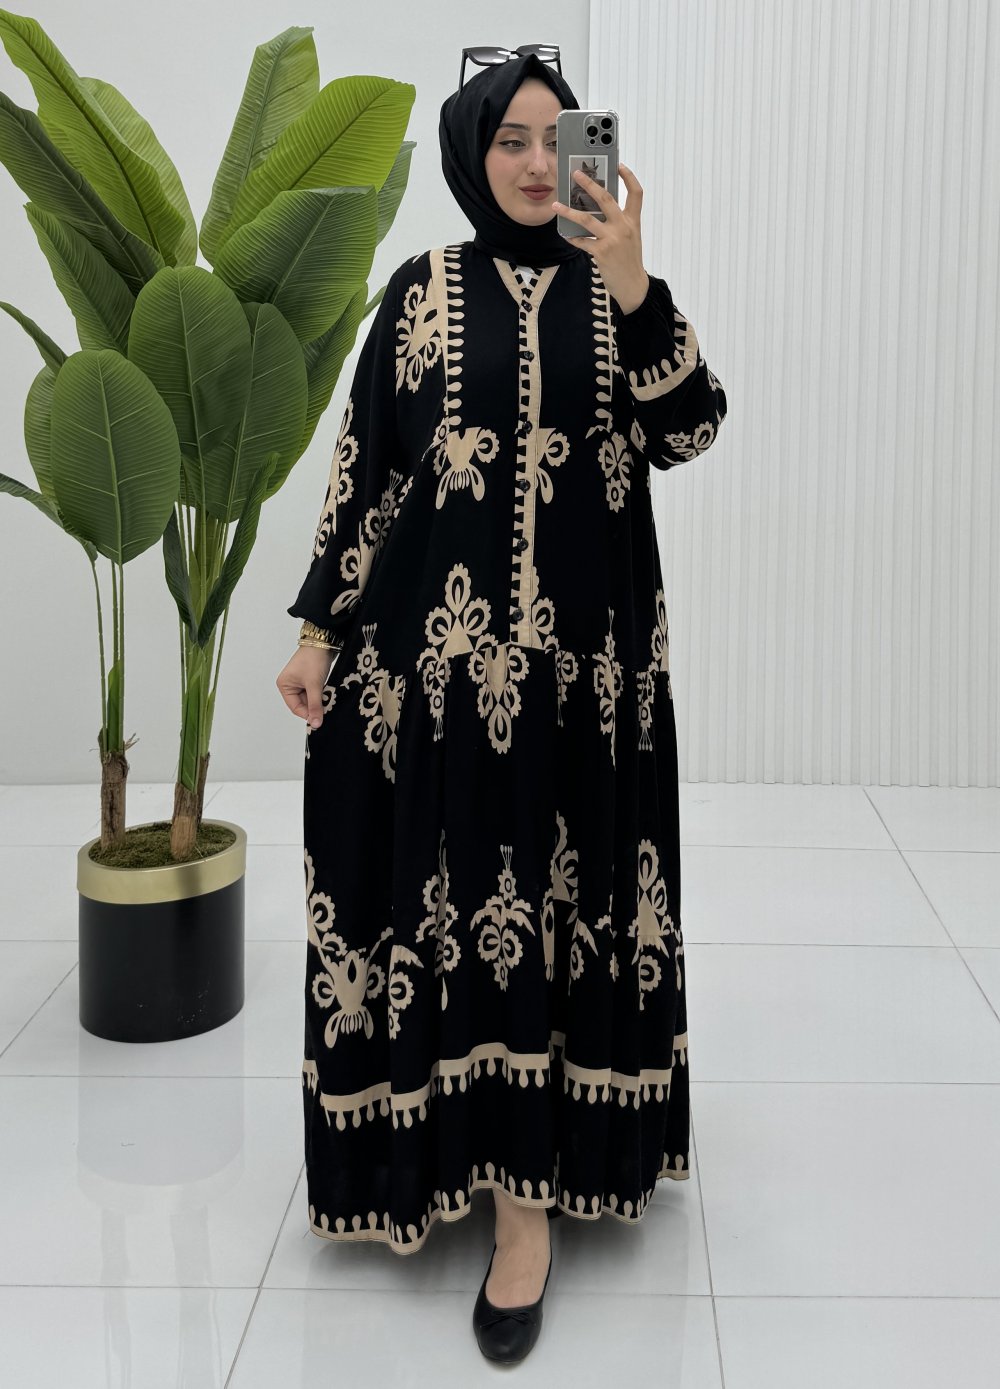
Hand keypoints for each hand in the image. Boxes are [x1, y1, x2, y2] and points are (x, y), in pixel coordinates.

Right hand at [276, 645, 336, 728]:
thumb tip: (316, 723)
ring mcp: (300, 682)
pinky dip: (322, 694)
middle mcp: (290, 684)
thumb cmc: (313, 659)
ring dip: (319, 700)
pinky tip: (328, 692)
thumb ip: (315, 705)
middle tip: (326, 707)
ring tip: (328, 697)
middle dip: (315, 706)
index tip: (320, 719)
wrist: (323, 642)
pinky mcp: (310, 679)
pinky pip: (315, 692)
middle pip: (303, 704)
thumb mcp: (314, 685)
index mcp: (284, 685)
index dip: (307, 714)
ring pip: (310, 699)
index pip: (295, 708)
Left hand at [551, 162, 649, 313]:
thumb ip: (619, 222)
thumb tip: (598, 210)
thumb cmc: (630, 261)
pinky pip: (582, 241)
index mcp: (633, 221)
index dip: (629, 177)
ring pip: (587, 219)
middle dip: (589, 184)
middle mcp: (623, 227)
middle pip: (606, 198)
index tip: (619, 165)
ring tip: (556, 205)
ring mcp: (612, 239)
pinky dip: (572, 238)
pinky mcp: (602, 252)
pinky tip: (565, 234)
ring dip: (568, 211)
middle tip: (576, 174)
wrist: (633, 286)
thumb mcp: (630, 238)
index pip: (636, 193)